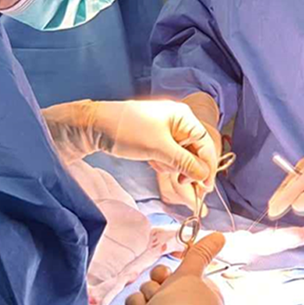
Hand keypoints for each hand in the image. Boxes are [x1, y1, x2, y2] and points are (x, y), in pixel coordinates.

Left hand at [43, 99, 217, 184]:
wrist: (95, 126)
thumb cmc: (127, 131)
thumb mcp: (159, 149)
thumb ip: (185, 162)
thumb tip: (204, 176)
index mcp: (183, 117)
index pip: (205, 144)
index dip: (208, 167)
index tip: (206, 188)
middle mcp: (179, 121)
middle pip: (195, 151)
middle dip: (188, 168)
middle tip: (181, 182)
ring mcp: (167, 130)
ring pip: (182, 156)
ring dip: (173, 166)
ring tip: (157, 164)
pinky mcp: (156, 139)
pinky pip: (169, 155)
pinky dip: (163, 163)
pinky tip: (152, 162)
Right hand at [126, 232, 226, 304]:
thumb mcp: (190, 274)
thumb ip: (201, 253)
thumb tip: (219, 236)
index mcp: (208, 298)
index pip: (189, 274)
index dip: (178, 271)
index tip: (175, 271)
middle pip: (167, 280)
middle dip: (158, 282)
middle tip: (162, 287)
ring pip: (151, 291)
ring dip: (148, 294)